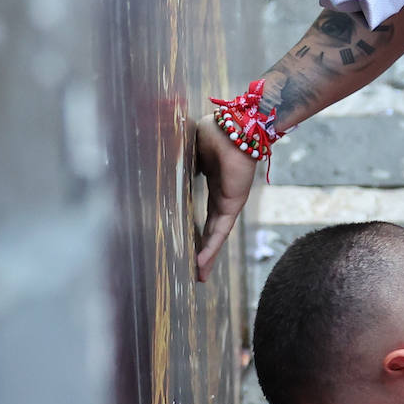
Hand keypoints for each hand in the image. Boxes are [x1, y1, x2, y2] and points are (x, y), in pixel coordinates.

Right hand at [195, 113, 257, 281]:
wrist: (235, 127)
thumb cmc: (217, 132)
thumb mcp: (193, 150)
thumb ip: (184, 163)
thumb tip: (168, 171)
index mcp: (214, 184)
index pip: (205, 213)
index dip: (196, 229)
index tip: (188, 244)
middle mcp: (222, 197)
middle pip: (211, 230)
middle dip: (203, 250)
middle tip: (196, 271)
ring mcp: (229, 202)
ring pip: (216, 236)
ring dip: (207, 256)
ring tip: (198, 276)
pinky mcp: (232, 205)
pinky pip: (220, 231)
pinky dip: (211, 248)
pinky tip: (201, 264)